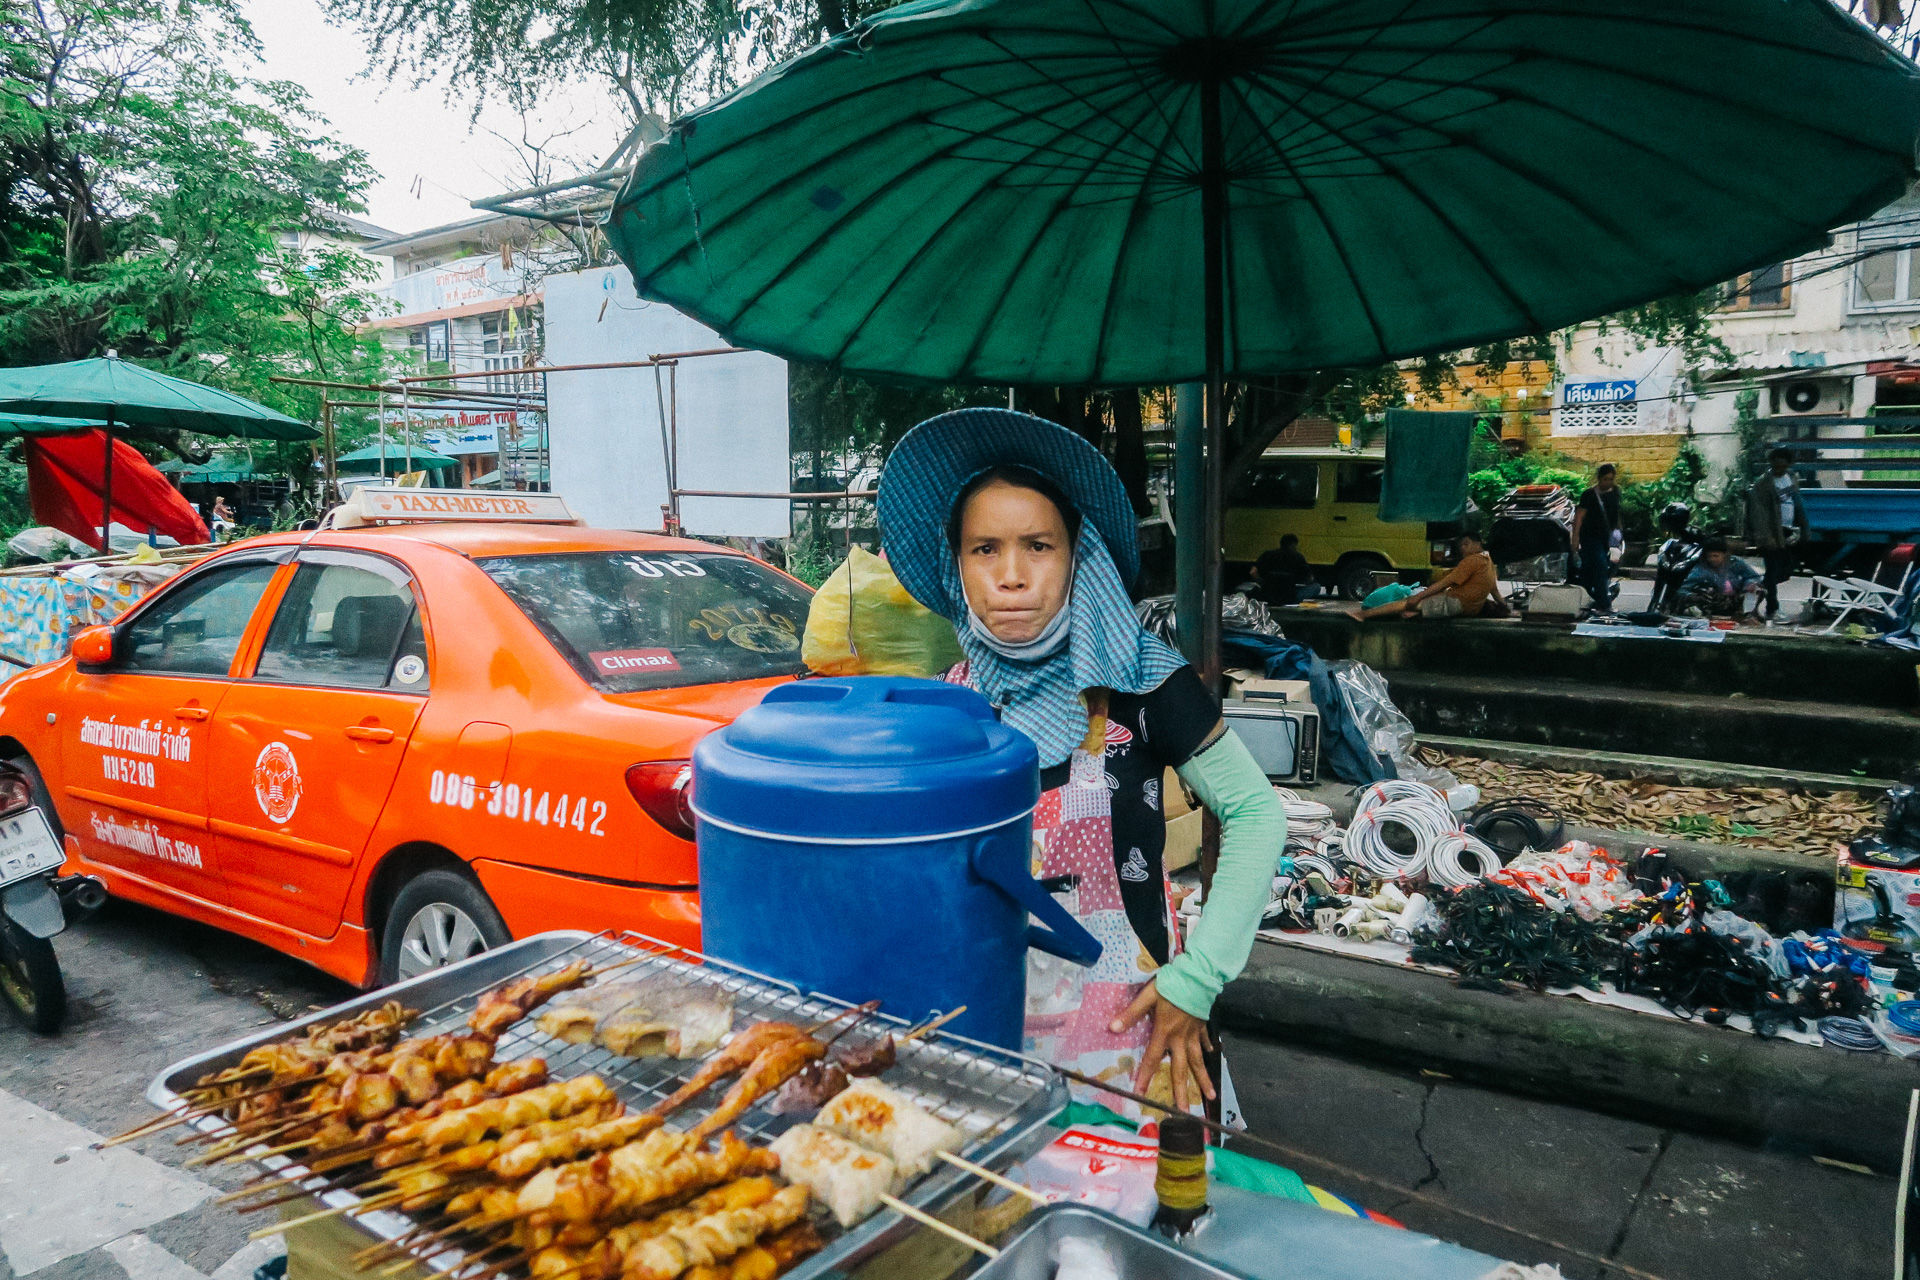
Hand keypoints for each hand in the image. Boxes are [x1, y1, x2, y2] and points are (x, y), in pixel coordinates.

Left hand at [1111, 980, 1215, 1109]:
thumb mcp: (1147, 996)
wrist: (1197, 976)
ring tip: (1210, 1096)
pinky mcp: (1202, 1025)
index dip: (1145, 1077)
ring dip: (1203, 1079)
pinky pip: (1205, 1041)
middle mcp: (1180, 1038)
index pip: (1152, 1059)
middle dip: (1182, 1091)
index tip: (1141, 1095)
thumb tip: (1112, 1028)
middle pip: (1180, 1069)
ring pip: (1198, 1061)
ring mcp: (1194, 1033)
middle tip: (1184, 1112)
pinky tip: (1211, 1056)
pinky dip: (1208, 1049)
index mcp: (1164, 1033)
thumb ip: (1131, 1013)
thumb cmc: (1170, 984)